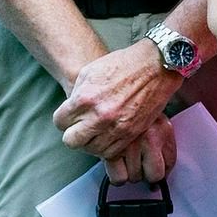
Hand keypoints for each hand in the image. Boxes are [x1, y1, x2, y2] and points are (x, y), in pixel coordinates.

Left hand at [54, 42, 178, 174]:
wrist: (156, 67)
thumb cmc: (123, 65)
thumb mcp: (90, 72)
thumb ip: (76, 94)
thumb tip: (71, 111)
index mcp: (85, 99)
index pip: (60, 122)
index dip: (63, 119)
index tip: (70, 117)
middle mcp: (99, 116)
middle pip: (72, 141)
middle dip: (73, 134)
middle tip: (80, 127)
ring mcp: (117, 127)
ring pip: (92, 149)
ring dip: (91, 142)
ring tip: (96, 132)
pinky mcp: (132, 132)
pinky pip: (112, 151)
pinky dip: (107, 146)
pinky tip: (108, 135)